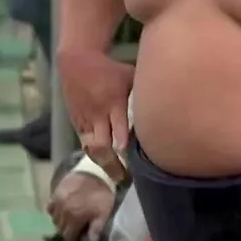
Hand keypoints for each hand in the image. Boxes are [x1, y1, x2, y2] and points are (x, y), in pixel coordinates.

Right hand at [46, 171, 115, 240]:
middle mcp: (63, 212)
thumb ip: (96, 228)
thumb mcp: (104, 212)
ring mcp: (57, 202)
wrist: (95, 172)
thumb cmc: (101, 194)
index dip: (73, 239)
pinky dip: (54, 211)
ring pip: (55, 219)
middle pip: (61, 228)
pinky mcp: (55, 192)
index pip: (68, 236)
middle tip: (75, 229)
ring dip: (61, 222)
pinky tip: (62, 210)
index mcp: (74, 218)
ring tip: (69, 220)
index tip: (78, 238)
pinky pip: (50, 207)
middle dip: (67, 231)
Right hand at [56, 50, 132, 179]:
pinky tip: (104, 163)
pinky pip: (85, 142)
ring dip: (102, 163)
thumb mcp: (129, 76)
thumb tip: (164, 104)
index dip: (124, 147)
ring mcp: (85, 119)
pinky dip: (94, 153)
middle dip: (112, 164)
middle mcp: (97, 114)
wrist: (76, 62)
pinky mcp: (77, 121)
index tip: (134, 163)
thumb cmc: (110, 69)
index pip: (119, 129)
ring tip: (115, 177)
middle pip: (102, 145)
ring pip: (91, 147)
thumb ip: (143, 93)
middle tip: (124, 179)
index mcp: (113, 102)